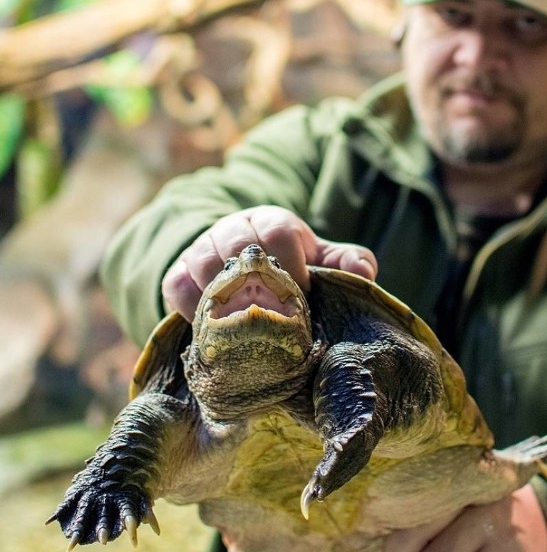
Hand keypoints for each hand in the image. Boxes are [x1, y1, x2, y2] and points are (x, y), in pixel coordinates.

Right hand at [162, 205, 377, 320]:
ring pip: (203, 263)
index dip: (292, 263)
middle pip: (236, 242)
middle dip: (257, 280)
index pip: (278, 230)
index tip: (304, 294)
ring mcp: (199, 250)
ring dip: (225, 296)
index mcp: (269, 220)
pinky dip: (192, 309)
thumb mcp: (319, 261)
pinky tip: (213, 331)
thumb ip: (346, 263)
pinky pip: (176, 287)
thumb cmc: (288, 267)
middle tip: (273, 315)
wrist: (241, 274)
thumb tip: (364, 272)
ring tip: (245, 326)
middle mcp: (231, 228)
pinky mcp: (177, 274)